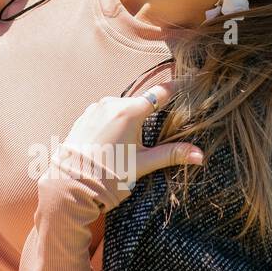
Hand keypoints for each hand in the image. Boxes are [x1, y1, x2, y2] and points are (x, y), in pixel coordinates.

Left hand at [54, 79, 204, 197]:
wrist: (70, 184)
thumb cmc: (109, 175)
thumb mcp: (144, 164)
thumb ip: (172, 155)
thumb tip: (201, 156)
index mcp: (129, 112)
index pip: (160, 93)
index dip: (176, 89)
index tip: (187, 86)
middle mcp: (111, 104)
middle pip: (140, 101)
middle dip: (152, 111)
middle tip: (161, 124)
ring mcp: (95, 109)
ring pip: (121, 107)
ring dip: (131, 117)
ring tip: (134, 138)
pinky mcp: (84, 117)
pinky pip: (104, 114)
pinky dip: (113, 122)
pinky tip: (115, 139)